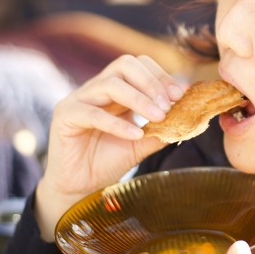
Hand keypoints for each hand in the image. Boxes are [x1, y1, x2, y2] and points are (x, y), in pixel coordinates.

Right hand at [35, 55, 184, 239]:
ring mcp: (79, 99)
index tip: (180, 95)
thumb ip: (162, 129)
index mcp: (116, 90)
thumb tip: (189, 117)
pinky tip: (135, 135)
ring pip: (110, 84)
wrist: (79, 189)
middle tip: (169, 105)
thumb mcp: (142, 144)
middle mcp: (96, 89)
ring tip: (158, 117)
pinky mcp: (65, 115)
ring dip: (139, 99)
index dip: (161, 76)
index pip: (139, 66)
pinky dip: (117, 123)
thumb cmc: (108, 163)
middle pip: (124, 64)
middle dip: (151, 82)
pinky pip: (92, 113)